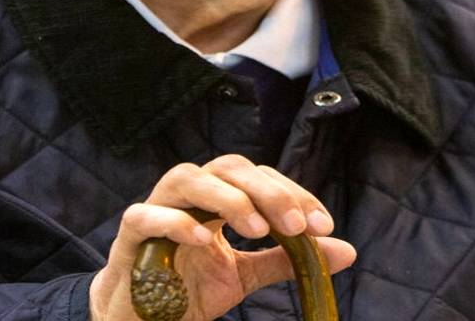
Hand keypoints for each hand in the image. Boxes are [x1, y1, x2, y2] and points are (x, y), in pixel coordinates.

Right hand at [88, 154, 356, 320]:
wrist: (138, 319)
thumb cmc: (188, 288)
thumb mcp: (245, 275)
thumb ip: (288, 259)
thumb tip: (346, 250)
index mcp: (218, 196)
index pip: (260, 177)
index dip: (292, 194)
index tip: (322, 225)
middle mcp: (189, 192)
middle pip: (230, 168)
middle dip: (269, 192)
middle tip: (296, 226)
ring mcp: (156, 207)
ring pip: (189, 178)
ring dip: (228, 199)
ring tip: (258, 229)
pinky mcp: (129, 234)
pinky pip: (146, 214)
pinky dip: (176, 221)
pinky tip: (205, 240)